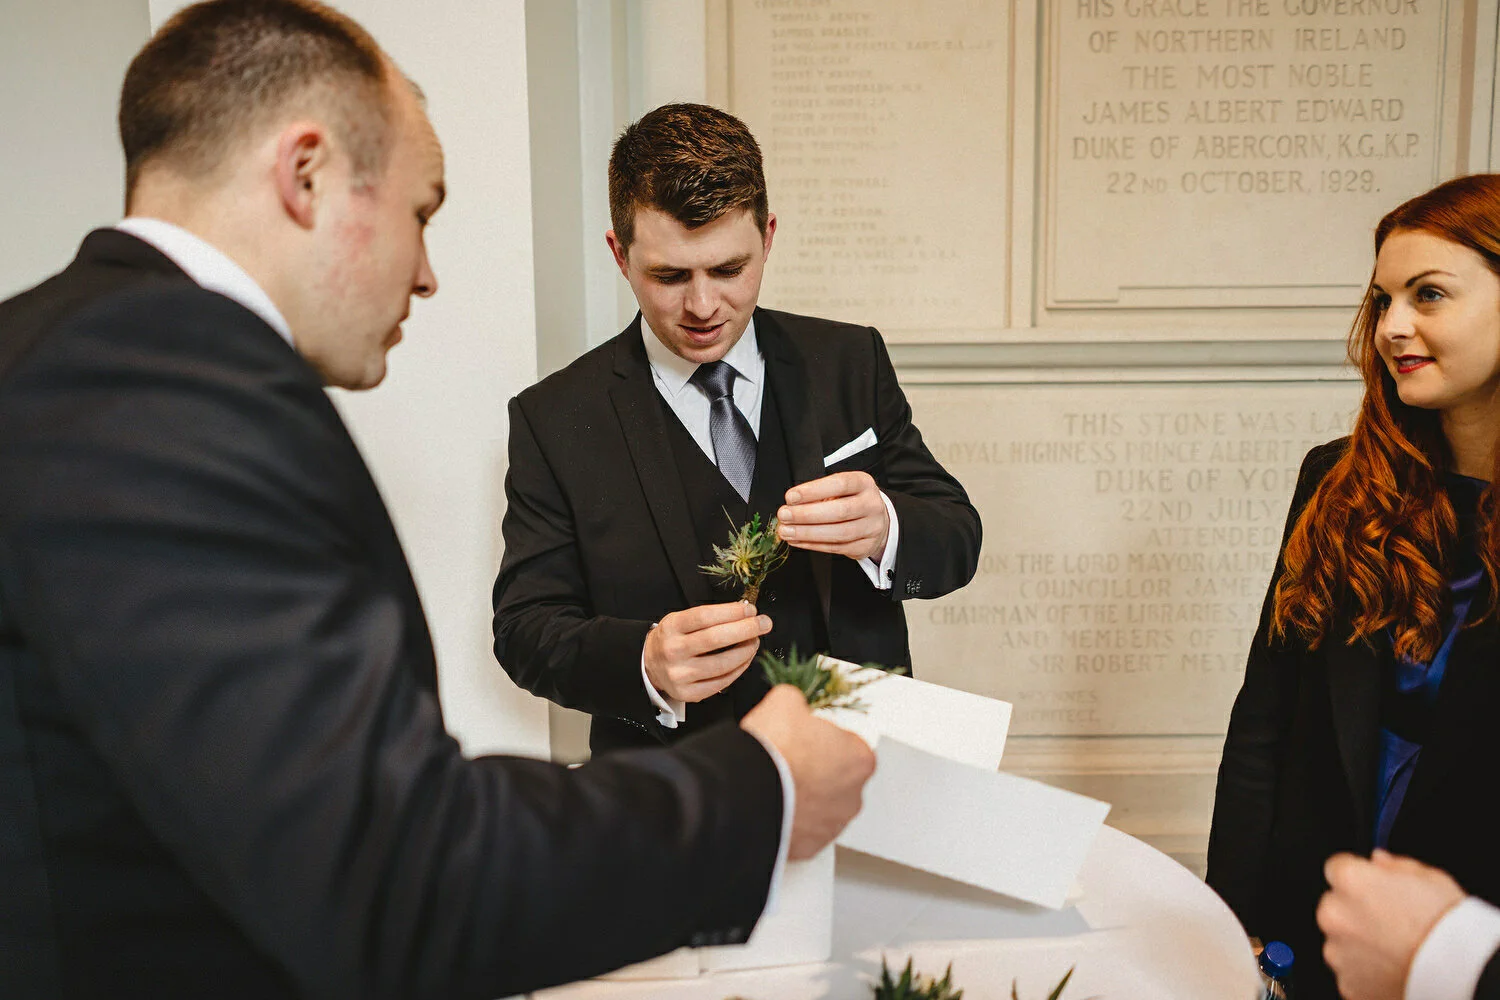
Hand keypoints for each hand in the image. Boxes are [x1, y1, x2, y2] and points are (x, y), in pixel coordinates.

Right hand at [644, 602, 771, 703]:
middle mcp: (673, 651)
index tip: (750, 610)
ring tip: (755, 641)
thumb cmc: (673, 639)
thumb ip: (709, 617)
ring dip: (746, 651)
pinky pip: (722, 682)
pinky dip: (739, 669)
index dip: (731, 612)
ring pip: (722, 664)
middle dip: (746, 629)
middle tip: (764, 623)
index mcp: (671, 628)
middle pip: (715, 639)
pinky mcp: (689, 693)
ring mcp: (680, 675)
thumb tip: (744, 613)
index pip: (705, 616)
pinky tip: (745, 658)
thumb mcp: (681, 619)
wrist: (650, 665)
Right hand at [740, 685, 876, 859]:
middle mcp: (853, 797)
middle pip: (836, 778)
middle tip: (787, 760)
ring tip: (774, 784)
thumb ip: (798, 702)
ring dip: (803, 797)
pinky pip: (802, 830)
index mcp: (860, 759)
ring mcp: (832, 826)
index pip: (847, 744)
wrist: (747, 793)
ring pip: (820, 807)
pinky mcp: (809, 847)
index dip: (821, 738)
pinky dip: (789, 820)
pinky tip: (771, 805)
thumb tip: (790, 705)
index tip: (803, 738)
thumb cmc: (774, 752)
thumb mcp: (785, 702)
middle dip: (815, 770)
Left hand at [777, 471, 888, 561]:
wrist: (875, 521)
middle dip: (807, 515)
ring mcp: (872, 527)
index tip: (791, 497)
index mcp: (863, 483)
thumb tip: (792, 506)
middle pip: (840, 511)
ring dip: (807, 533)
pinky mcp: (865, 546)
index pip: (840, 484)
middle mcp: (871, 505)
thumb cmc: (852, 501)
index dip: (813, 491)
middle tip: (784, 515)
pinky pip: (837, 548)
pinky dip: (813, 545)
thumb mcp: (840, 490)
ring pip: (839, 533)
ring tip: (787, 531)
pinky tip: (798, 541)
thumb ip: (819, 495)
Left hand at [1318, 850, 1466, 999]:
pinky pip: (1351, 971)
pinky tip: (1392, 968)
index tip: (1371, 887)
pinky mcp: (1347, 981)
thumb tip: (1378, 860)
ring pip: (1341, 940)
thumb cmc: (1448, 927)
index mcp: (1350, 880)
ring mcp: (1337, 951)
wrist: (1459, 974)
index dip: (1358, 878)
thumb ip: (1395, 865)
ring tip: (1395, 949)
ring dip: (1359, 942)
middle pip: (1336, 905)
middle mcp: (1334, 913)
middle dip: (1356, 911)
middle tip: (1389, 922)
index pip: (1337, 868)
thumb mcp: (1430, 878)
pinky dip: (1366, 971)